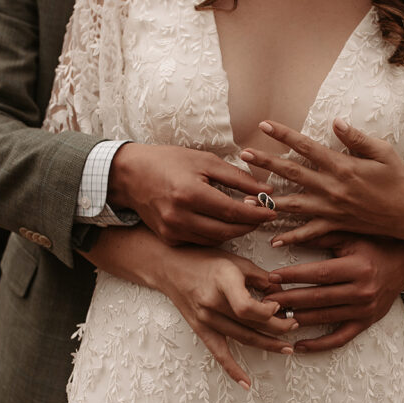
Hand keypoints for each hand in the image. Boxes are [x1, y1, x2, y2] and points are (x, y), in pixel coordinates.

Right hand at [81, 226, 298, 389]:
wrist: (168, 267)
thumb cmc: (204, 259)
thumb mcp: (234, 260)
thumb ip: (259, 276)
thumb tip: (281, 292)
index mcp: (223, 281)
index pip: (248, 307)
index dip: (268, 311)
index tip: (279, 306)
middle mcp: (213, 302)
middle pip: (250, 324)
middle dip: (277, 328)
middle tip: (295, 325)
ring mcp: (205, 318)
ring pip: (242, 338)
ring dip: (267, 344)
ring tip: (287, 347)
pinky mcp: (201, 329)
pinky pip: (219, 353)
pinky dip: (233, 370)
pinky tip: (247, 383)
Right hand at [109, 142, 275, 245]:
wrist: (130, 176)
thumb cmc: (169, 162)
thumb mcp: (205, 161)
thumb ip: (237, 177)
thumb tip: (266, 191)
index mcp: (190, 194)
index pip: (233, 211)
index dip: (256, 213)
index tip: (272, 210)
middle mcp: (180, 217)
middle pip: (227, 230)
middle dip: (249, 224)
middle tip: (261, 215)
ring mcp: (173, 231)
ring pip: (216, 239)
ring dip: (234, 231)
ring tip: (245, 217)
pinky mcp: (169, 239)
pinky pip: (202, 241)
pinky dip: (216, 234)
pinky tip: (223, 222)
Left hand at [239, 118, 403, 252]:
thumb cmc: (398, 180)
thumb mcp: (383, 152)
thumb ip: (357, 138)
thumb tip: (335, 122)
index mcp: (342, 166)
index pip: (306, 147)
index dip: (284, 135)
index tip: (264, 125)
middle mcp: (333, 188)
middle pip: (292, 173)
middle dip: (266, 163)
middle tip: (244, 154)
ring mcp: (332, 209)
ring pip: (294, 204)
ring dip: (269, 202)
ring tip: (245, 200)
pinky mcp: (336, 225)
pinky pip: (310, 233)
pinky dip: (292, 237)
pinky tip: (274, 239)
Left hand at [264, 233, 403, 352]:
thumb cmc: (374, 244)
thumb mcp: (350, 235)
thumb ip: (318, 237)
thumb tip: (281, 239)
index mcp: (358, 268)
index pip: (319, 274)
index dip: (294, 277)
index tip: (271, 277)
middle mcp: (363, 291)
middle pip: (318, 299)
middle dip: (288, 300)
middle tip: (265, 301)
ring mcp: (365, 311)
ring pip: (325, 318)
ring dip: (298, 319)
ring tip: (274, 318)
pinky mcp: (366, 323)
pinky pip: (340, 338)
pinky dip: (319, 345)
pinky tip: (299, 345)